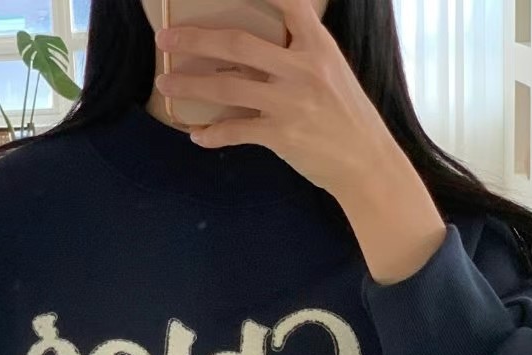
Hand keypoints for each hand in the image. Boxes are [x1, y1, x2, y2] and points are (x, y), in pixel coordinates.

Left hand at [153, 0, 446, 282]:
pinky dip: (213, 134)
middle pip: (237, 45)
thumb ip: (300, 53)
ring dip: (190, 85)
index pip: (287, 4)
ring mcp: (291, 103)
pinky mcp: (282, 136)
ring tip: (165, 83)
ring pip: (228, 89)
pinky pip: (237, 132)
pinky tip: (196, 135)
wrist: (367, 162)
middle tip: (165, 37)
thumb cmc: (347, 116)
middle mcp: (302, 69)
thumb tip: (257, 48)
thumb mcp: (332, 71)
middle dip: (195, 40)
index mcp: (317, 46)